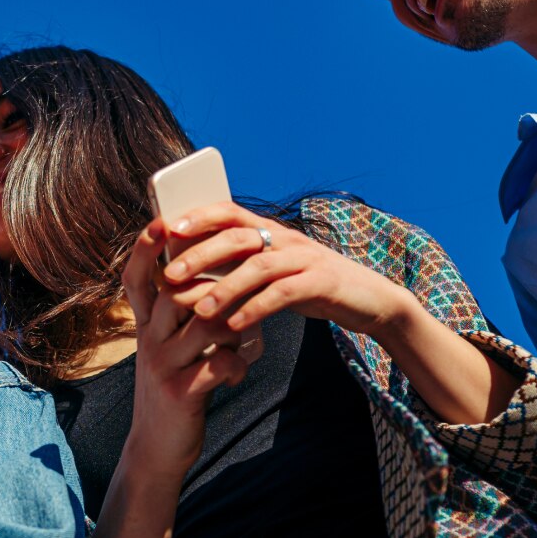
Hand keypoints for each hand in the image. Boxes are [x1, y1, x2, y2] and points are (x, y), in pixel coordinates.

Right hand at [119, 218, 260, 481]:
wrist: (156, 448)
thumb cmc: (174, 388)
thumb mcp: (169, 348)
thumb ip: (181, 317)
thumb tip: (212, 280)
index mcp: (144, 326)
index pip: (137, 278)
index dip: (145, 248)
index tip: (162, 220)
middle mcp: (147, 341)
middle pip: (176, 290)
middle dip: (217, 281)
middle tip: (248, 278)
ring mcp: (162, 366)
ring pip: (204, 323)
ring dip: (235, 325)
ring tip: (244, 340)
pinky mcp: (181, 392)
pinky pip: (219, 363)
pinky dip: (238, 364)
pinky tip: (238, 373)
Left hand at [158, 201, 412, 337]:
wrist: (369, 300)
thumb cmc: (311, 287)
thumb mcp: (274, 272)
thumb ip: (240, 266)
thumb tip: (189, 270)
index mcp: (271, 231)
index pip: (230, 212)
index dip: (199, 217)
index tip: (167, 228)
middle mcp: (286, 238)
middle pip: (238, 237)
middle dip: (200, 255)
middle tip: (170, 276)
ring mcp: (306, 259)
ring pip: (259, 266)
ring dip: (225, 288)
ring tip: (199, 311)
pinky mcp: (322, 283)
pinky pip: (284, 294)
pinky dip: (257, 308)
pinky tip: (236, 325)